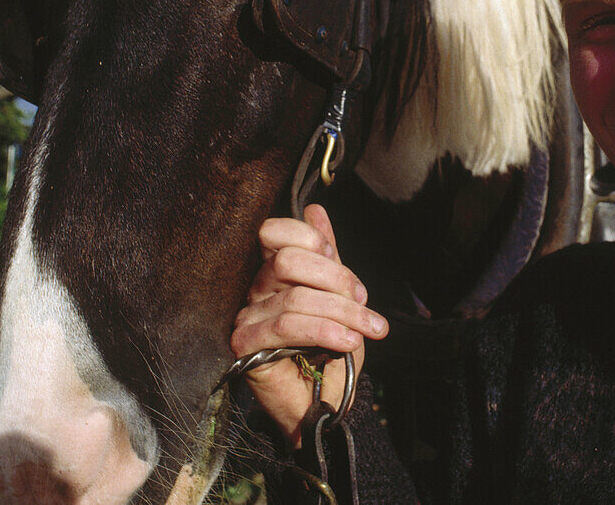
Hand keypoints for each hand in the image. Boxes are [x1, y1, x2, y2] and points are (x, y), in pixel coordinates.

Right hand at [231, 204, 388, 447]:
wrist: (329, 403)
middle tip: (362, 302)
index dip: (314, 242)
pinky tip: (348, 343)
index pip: (277, 232)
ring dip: (343, 313)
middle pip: (289, 261)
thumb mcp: (341, 296)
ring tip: (368, 330)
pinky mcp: (246, 345)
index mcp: (276, 271)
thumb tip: (316, 210)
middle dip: (336, 279)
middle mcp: (257, 289)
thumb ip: (329, 255)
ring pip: (295, 297)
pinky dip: (325, 331)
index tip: (347, 274)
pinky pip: (286, 326)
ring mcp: (248, 317)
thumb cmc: (333, 352)